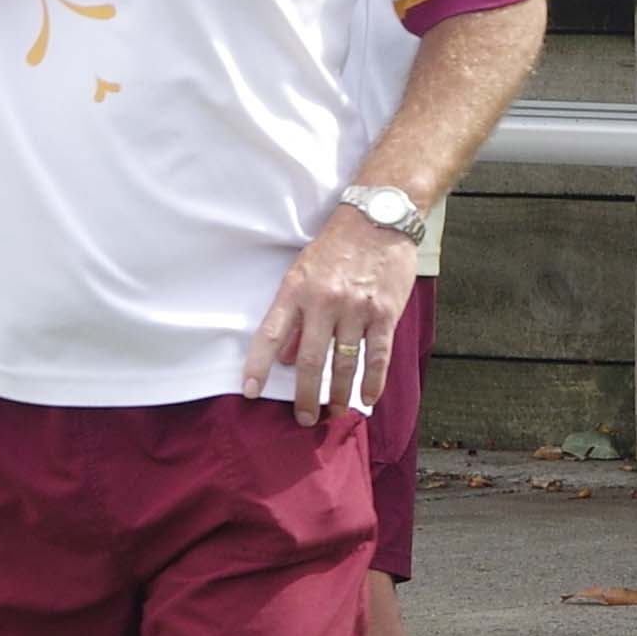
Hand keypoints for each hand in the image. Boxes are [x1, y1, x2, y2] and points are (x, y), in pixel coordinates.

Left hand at [242, 209, 416, 428]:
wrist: (379, 217)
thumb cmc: (337, 245)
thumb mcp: (303, 271)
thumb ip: (294, 315)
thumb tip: (285, 357)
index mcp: (297, 289)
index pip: (270, 335)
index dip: (258, 366)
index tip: (251, 392)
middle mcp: (324, 301)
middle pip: (309, 360)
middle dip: (305, 395)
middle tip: (303, 418)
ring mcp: (356, 308)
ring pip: (344, 363)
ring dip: (339, 395)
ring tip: (335, 413)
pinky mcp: (385, 313)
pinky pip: (377, 356)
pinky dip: (372, 382)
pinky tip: (367, 399)